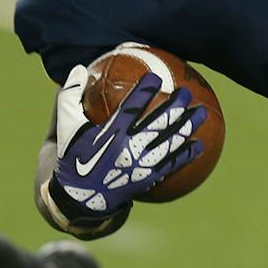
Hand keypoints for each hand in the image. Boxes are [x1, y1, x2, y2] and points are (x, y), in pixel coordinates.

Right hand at [47, 68, 204, 220]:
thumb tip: (79, 69)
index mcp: (109, 134)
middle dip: (174, 107)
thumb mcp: (65, 127)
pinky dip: (186, 155)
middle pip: (156, 124)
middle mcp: (127, 149)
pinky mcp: (147, 179)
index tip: (156, 77)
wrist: (78, 198)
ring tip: (202, 113)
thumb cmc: (72, 157)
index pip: (130, 108)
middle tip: (187, 93)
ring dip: (187, 127)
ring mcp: (139, 165)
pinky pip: (170, 165)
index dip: (144, 91)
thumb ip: (70, 97)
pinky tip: (199, 145)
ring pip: (169, 143)